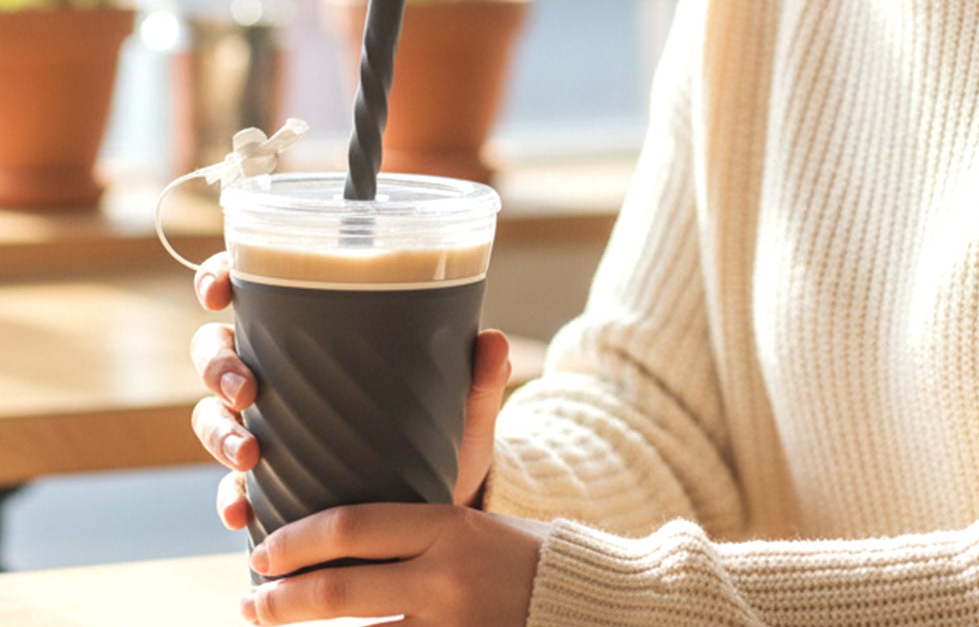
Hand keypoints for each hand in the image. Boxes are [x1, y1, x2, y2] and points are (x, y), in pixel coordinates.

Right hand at [190, 252, 514, 528]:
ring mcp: (268, 427)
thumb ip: (476, 376)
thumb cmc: (441, 428)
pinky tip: (243, 512)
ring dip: (219, 432)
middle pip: (217, 349)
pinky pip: (230, 487)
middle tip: (248, 388)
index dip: (221, 280)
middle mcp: (280, 372)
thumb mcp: (460, 401)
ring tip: (251, 455)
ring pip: (212, 415)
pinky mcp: (270, 482)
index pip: (253, 291)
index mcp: (315, 331)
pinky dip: (230, 499)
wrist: (440, 497)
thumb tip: (494, 341)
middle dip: (218, 365)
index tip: (221, 289)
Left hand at [239, 505, 548, 625]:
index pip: (353, 527)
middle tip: (252, 601)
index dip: (297, 541)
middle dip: (282, 601)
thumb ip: (417, 521)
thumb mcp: (475, 520)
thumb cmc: (522, 555)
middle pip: (339, 590)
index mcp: (449, 526)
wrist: (582, 599)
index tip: (263, 552)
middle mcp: (443, 578)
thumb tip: (343, 521)